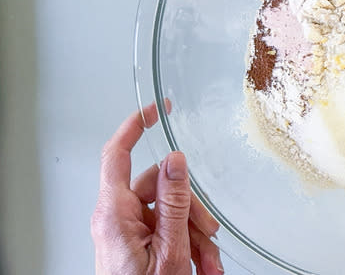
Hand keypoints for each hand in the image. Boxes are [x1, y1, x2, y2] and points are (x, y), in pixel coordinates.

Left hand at [91, 102, 223, 274]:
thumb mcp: (169, 249)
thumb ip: (172, 201)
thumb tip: (175, 159)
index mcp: (113, 214)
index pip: (118, 154)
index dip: (136, 126)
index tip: (157, 109)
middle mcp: (116, 218)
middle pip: (161, 187)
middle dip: (192, 210)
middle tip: (206, 235)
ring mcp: (126, 232)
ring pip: (170, 209)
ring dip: (195, 234)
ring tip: (205, 263)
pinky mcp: (136, 244)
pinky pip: (168, 228)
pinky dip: (188, 245)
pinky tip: (199, 265)